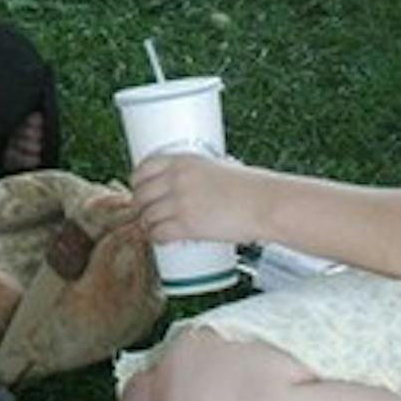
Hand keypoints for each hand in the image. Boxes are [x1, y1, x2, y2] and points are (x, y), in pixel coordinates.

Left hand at [132, 150, 262, 248]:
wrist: (264, 203)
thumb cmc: (248, 185)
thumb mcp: (216, 166)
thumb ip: (197, 174)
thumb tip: (192, 181)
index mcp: (182, 161)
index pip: (144, 168)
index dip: (137, 181)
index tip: (138, 188)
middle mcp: (175, 179)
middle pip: (141, 194)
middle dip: (140, 205)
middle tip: (145, 212)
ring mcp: (179, 202)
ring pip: (147, 216)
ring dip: (146, 224)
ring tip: (151, 228)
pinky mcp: (187, 225)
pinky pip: (159, 233)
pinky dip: (155, 238)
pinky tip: (159, 239)